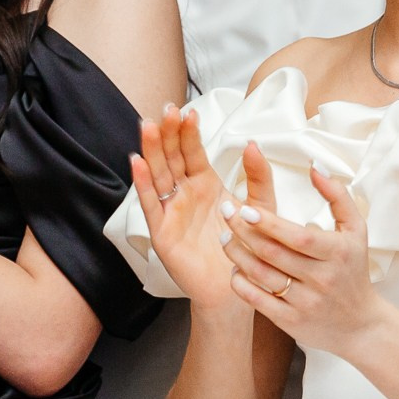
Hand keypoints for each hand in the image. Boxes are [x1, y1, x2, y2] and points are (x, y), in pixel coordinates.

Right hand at [128, 104, 238, 311]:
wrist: (236, 288)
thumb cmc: (247, 248)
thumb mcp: (261, 206)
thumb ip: (258, 176)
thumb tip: (252, 142)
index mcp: (205, 184)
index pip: (192, 151)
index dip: (189, 132)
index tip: (188, 111)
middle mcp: (184, 194)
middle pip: (172, 157)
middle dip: (168, 134)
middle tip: (166, 110)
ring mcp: (171, 211)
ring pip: (159, 175)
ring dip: (153, 151)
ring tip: (149, 127)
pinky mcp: (162, 232)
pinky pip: (151, 205)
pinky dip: (143, 184)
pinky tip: (137, 162)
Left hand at [221, 147, 381, 358]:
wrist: (361, 324)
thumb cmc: (353, 269)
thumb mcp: (356, 230)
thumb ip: (337, 196)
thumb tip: (315, 168)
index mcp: (337, 253)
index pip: (298, 237)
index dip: (269, 223)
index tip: (245, 208)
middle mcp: (322, 279)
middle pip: (273, 254)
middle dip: (243, 232)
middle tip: (226, 212)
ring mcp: (306, 302)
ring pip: (261, 276)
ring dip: (237, 254)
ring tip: (225, 237)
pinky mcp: (292, 322)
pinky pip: (257, 301)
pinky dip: (241, 283)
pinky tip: (235, 267)